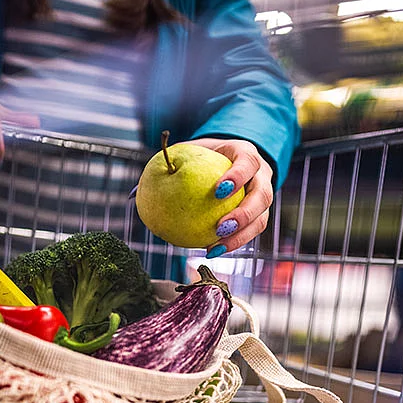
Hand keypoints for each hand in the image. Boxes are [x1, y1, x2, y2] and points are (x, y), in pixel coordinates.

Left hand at [184, 137, 272, 256]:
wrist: (224, 159)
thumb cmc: (204, 155)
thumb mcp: (190, 151)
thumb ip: (172, 162)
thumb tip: (140, 188)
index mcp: (246, 154)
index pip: (249, 162)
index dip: (238, 176)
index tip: (218, 191)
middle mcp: (261, 176)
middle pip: (263, 196)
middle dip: (244, 214)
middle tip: (221, 227)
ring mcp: (262, 197)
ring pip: (261, 219)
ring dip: (240, 236)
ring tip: (216, 248)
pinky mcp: (258, 216)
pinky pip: (249, 233)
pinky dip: (232, 243)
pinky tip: (212, 251)